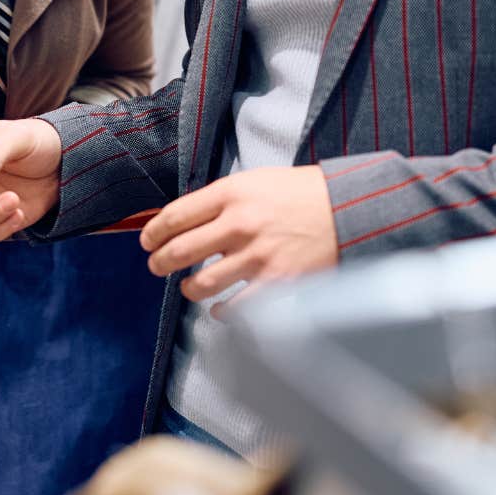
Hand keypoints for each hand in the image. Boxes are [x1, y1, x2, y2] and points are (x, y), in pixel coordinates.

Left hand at [141, 166, 337, 315]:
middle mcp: (239, 224)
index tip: (147, 241)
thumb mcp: (256, 181)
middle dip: (159, 262)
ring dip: (187, 288)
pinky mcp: (275, 284)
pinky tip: (219, 309)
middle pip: (179, 250)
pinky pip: (234, 309)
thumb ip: (221, 200)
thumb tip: (183, 220)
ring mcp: (256, 257)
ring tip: (188, 286)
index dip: (153, 232)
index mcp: (231, 194)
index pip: (175, 215)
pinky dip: (221, 313)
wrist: (348, 209)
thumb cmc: (301, 193)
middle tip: (156, 266)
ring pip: (200, 284)